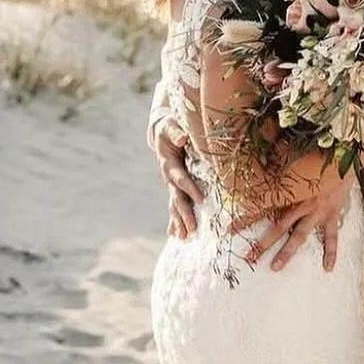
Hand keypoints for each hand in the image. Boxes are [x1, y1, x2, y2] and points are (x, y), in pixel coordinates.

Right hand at [154, 117, 201, 238]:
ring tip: (185, 238)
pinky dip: (176, 221)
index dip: (190, 189)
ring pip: (175, 206)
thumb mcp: (170, 125)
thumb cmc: (169, 128)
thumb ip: (176, 130)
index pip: (181, 179)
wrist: (162, 133)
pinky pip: (176, 206)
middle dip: (184, 215)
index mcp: (168, 164)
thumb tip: (183, 136)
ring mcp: (172, 185)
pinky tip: (177, 236)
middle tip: (192, 230)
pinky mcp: (176, 188)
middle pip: (177, 199)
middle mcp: (169, 178)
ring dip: (180, 223)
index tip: (201, 200)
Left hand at [251, 166, 355, 274]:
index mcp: (290, 190)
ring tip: (275, 267)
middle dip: (263, 243)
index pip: (263, 206)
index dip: (246, 218)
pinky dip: (331, 252)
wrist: (346, 156)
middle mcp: (302, 203)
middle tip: (249, 258)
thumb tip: (261, 157)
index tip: (230, 230)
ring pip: (299, 236)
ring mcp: (318, 212)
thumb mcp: (295, 157)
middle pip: (278, 227)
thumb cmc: (318, 156)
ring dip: (287, 252)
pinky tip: (328, 268)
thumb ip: (278, 160)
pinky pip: (332, 237)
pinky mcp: (333, 215)